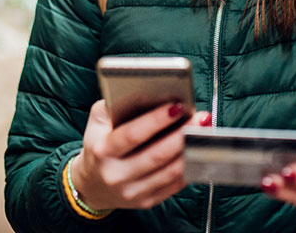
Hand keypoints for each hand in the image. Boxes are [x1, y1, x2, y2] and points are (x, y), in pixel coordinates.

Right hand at [72, 99, 209, 210]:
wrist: (92, 184)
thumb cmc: (100, 144)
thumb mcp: (98, 122)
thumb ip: (115, 105)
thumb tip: (147, 93)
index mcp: (103, 150)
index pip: (132, 134)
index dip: (156, 120)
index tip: (177, 106)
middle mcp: (116, 174)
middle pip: (157, 155)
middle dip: (182, 134)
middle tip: (201, 118)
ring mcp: (131, 192)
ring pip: (170, 172)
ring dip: (191, 151)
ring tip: (204, 133)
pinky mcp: (146, 202)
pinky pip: (174, 185)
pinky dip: (189, 166)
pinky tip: (198, 151)